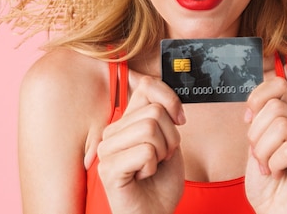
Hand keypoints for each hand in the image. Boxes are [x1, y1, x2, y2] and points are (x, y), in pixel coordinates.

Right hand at [95, 75, 185, 213]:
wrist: (155, 212)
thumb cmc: (161, 181)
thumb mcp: (169, 140)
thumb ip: (163, 115)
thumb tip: (165, 96)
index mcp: (126, 120)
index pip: (147, 86)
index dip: (170, 98)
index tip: (180, 119)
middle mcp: (113, 131)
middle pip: (154, 111)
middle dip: (171, 137)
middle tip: (162, 157)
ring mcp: (107, 149)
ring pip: (150, 129)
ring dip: (163, 152)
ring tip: (152, 166)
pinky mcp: (108, 168)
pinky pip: (145, 152)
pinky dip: (153, 167)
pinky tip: (143, 176)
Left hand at [244, 77, 286, 213]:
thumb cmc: (266, 184)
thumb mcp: (256, 145)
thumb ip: (258, 122)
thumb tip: (255, 102)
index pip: (279, 85)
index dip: (257, 98)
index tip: (247, 120)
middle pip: (276, 108)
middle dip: (256, 134)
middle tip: (258, 156)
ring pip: (282, 127)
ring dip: (263, 151)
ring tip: (267, 167)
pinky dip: (274, 163)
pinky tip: (276, 174)